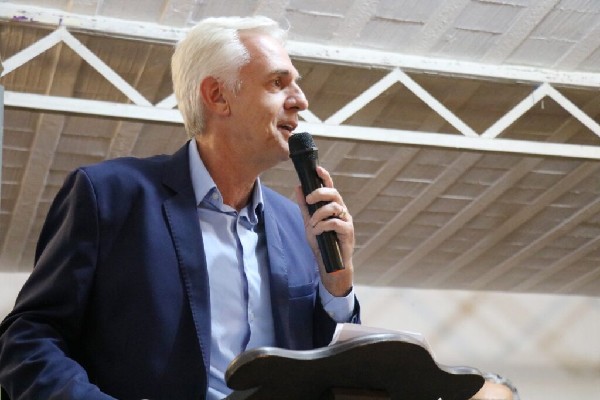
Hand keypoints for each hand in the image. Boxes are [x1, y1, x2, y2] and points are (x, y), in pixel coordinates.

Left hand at [294, 166, 353, 296]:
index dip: (325, 177)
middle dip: (320, 193)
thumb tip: (298, 187)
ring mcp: (346, 221)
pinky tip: (317, 232)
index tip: (317, 169)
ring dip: (319, 214)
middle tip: (308, 200)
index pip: (330, 187)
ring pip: (335, 207)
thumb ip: (304, 206)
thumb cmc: (322, 242)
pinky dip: (323, 226)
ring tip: (312, 224)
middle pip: (334, 194)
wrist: (330, 264)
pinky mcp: (348, 232)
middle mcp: (342, 211)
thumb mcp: (309, 222)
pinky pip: (335, 223)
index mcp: (333, 207)